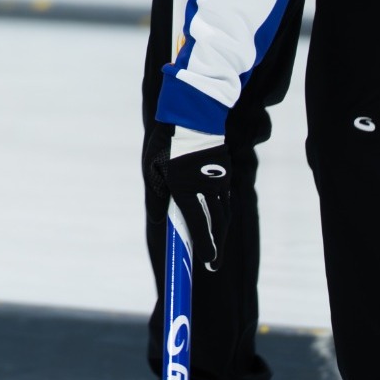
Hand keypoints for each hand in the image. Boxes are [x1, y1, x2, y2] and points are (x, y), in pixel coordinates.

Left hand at [148, 126, 232, 272]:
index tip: (209, 263)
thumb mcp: (152, 170)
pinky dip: (223, 214)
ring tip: (217, 248)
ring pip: (224, 213)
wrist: (193, 115)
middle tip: (214, 264)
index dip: (205, 246)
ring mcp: (219, 180)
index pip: (200, 225)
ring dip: (221, 232)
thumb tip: (160, 222)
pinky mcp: (225, 172)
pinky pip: (226, 199)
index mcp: (186, 189)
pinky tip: (219, 221)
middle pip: (217, 225)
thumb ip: (155, 199)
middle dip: (217, 247)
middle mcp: (207, 188)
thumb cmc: (167, 144)